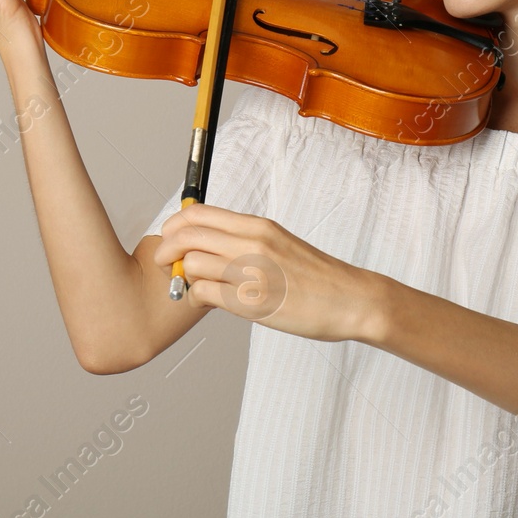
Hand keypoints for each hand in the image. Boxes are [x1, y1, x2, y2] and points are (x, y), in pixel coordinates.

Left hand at [154, 202, 381, 342]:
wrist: (350, 299)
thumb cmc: (315, 275)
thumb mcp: (279, 242)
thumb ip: (244, 239)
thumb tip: (205, 241)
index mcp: (257, 226)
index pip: (198, 213)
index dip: (174, 225)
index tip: (171, 238)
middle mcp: (252, 244)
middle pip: (187, 236)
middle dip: (167, 251)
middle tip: (170, 264)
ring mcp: (252, 274)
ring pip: (192, 265)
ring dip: (184, 278)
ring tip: (193, 286)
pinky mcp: (252, 304)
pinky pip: (205, 294)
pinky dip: (197, 298)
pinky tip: (207, 301)